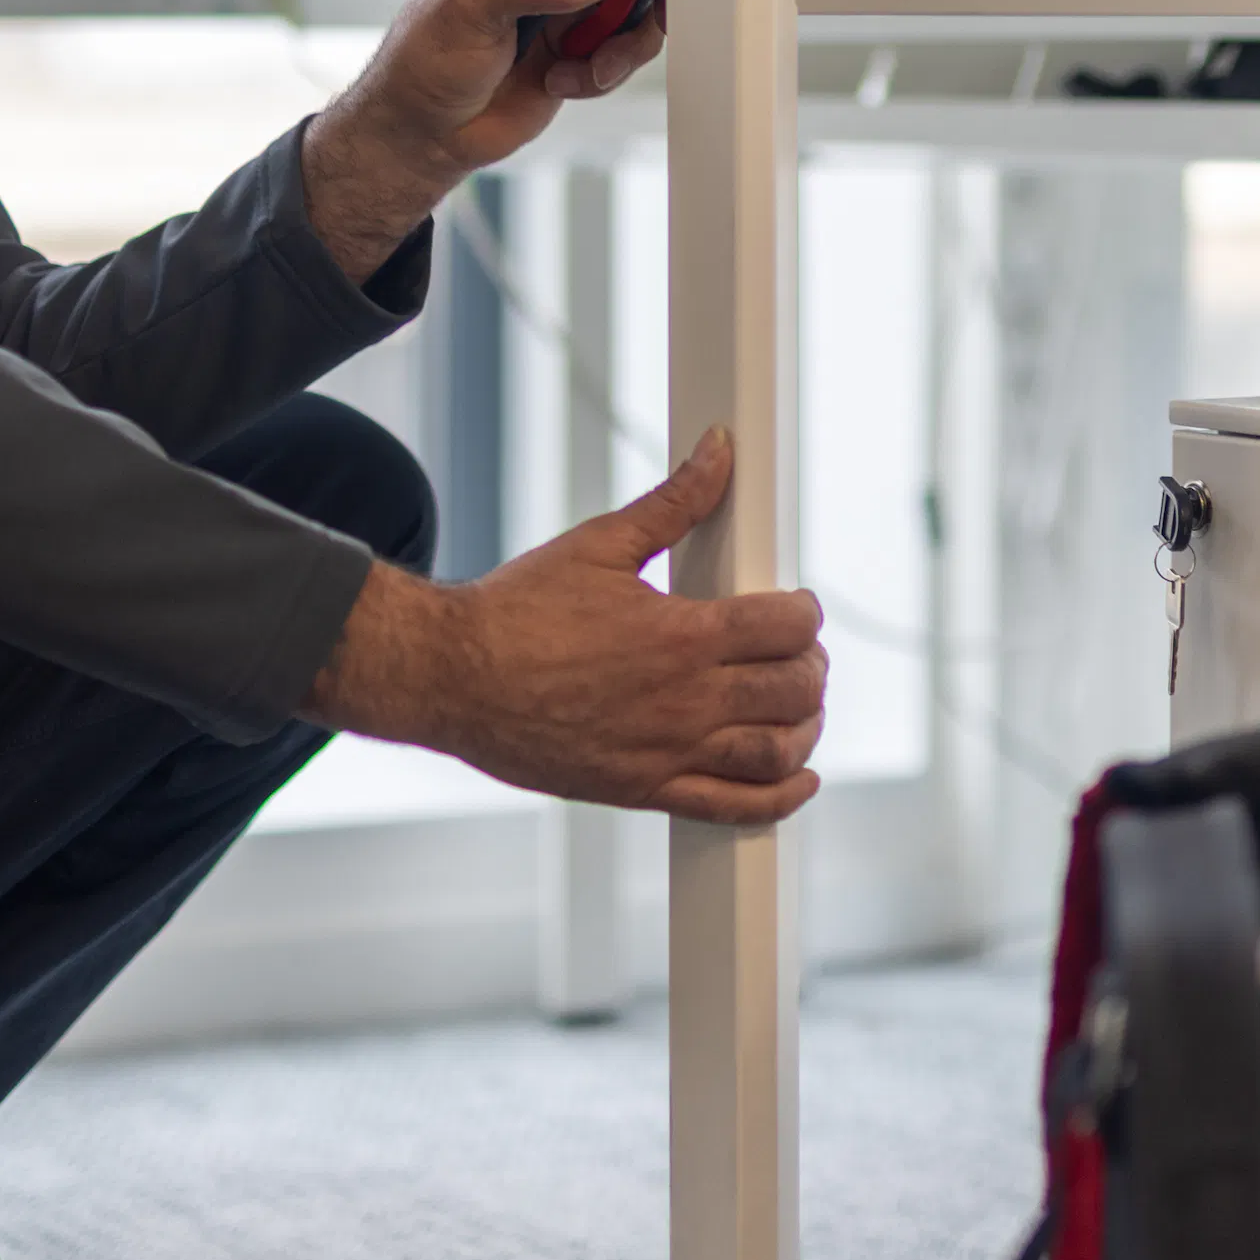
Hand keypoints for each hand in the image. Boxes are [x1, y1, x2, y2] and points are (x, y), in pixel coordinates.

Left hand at [300, 0, 667, 279]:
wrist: (423, 132)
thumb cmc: (422, 60)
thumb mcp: (469, 8)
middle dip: (634, 2)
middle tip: (623, 33)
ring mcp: (567, 3)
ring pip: (635, 9)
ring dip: (619, 46)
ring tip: (584, 68)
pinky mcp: (579, 45)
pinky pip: (624, 50)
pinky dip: (604, 73)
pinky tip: (561, 82)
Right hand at [303, 429, 825, 825]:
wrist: (451, 678)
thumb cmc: (516, 612)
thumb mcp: (599, 545)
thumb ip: (674, 503)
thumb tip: (719, 452)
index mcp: (682, 633)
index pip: (789, 626)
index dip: (804, 613)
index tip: (793, 609)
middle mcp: (686, 700)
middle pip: (795, 689)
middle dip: (808, 667)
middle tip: (794, 654)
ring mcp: (669, 752)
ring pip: (778, 751)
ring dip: (805, 727)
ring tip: (797, 707)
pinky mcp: (645, 791)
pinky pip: (736, 807)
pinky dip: (781, 797)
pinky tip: (797, 778)